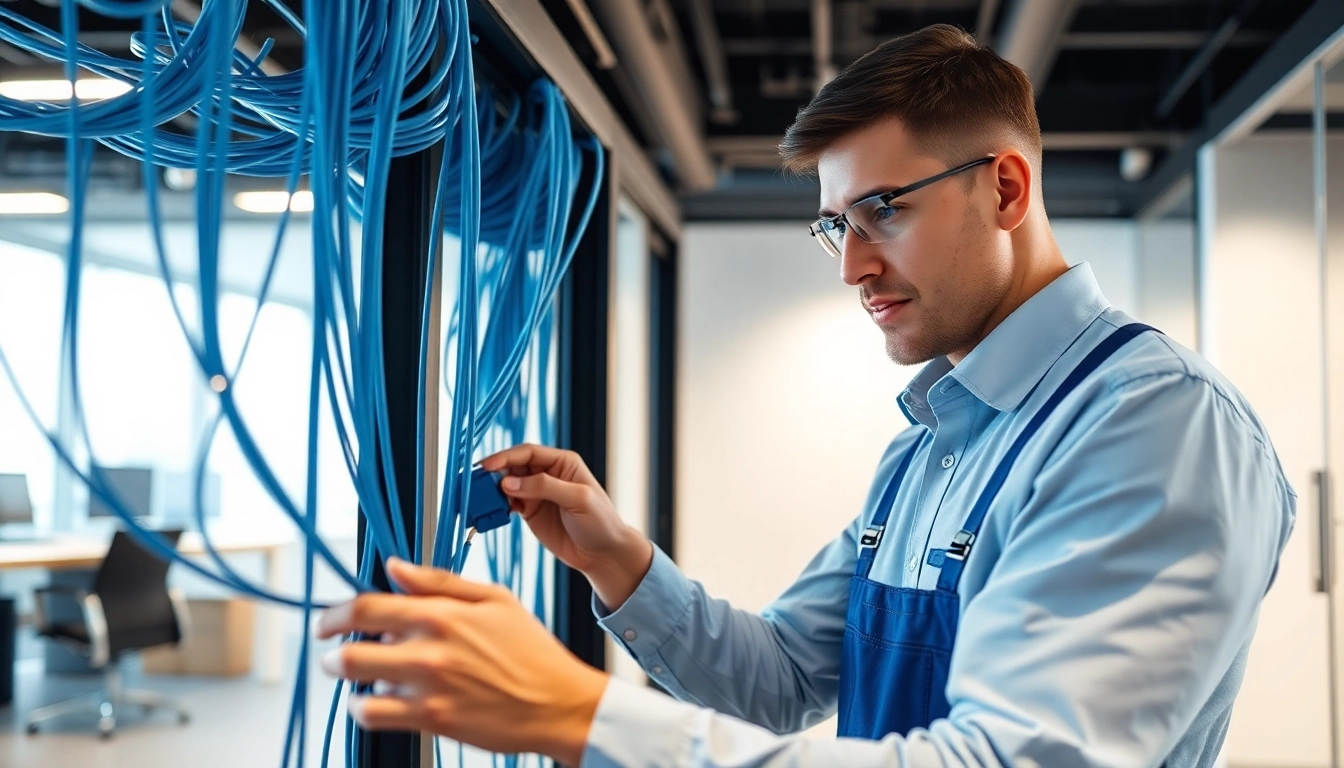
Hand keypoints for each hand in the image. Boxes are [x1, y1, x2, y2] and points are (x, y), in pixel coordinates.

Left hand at [317, 558, 608, 765]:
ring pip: (358, 683)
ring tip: (362, 678)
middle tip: (334, 654)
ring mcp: (428, 688)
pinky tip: (377, 701)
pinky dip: (365, 707)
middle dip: (332, 650)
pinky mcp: (432, 720)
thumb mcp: (495, 599)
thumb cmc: (532, 651)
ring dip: (349, 680)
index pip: (367, 606)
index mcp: (443, 614)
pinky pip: (373, 714)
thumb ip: (440, 582)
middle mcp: (430, 650)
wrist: (559, 703)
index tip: (327, 621)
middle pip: (349, 649)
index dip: (334, 613)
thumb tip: (396, 567)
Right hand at [481, 444, 652, 608]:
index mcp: (562, 462)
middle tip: (476, 484)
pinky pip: (507, 504)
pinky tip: (490, 512)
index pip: (528, 453)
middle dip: (494, 473)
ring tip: (478, 499)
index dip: (506, 457)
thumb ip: (544, 487)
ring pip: (506, 484)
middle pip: (513, 466)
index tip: (487, 466)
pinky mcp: (529, 511)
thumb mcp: (577, 499)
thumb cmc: (600, 522)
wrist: (603, 554)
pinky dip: (496, 506)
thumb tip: (507, 482)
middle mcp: (547, 474)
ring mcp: (536, 493)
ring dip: (492, 490)